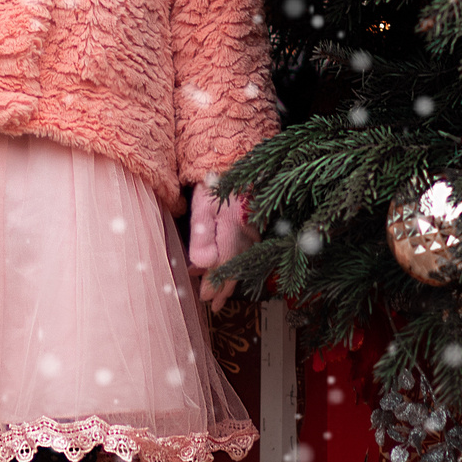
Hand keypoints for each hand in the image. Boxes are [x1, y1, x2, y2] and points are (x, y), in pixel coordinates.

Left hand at [187, 177, 257, 309]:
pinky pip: (250, 250)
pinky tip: (233, 265)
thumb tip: (202, 266)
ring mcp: (257, 230)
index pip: (222, 268)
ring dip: (232, 277)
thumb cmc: (217, 181)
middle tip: (214, 304)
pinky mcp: (259, 223)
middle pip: (236, 268)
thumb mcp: (203, 207)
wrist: (239, 157)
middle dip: (224, 288)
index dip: (213, 285)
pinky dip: (241, 262)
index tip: (205, 299)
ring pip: (245, 261)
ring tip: (222, 292)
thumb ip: (202, 238)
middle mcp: (248, 236)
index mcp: (232, 233)